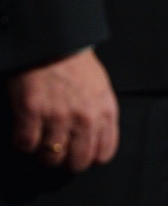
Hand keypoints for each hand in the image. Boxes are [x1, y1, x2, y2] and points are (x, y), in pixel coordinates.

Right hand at [7, 48, 118, 171]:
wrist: (54, 43)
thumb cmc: (77, 66)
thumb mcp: (101, 89)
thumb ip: (101, 115)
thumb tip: (96, 142)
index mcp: (105, 111)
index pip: (104, 153)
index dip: (90, 157)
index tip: (80, 153)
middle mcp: (85, 117)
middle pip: (77, 162)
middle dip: (66, 159)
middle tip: (57, 150)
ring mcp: (58, 116)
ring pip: (50, 157)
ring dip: (43, 151)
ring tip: (42, 137)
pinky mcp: (33, 111)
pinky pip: (26, 144)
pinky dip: (23, 141)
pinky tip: (26, 129)